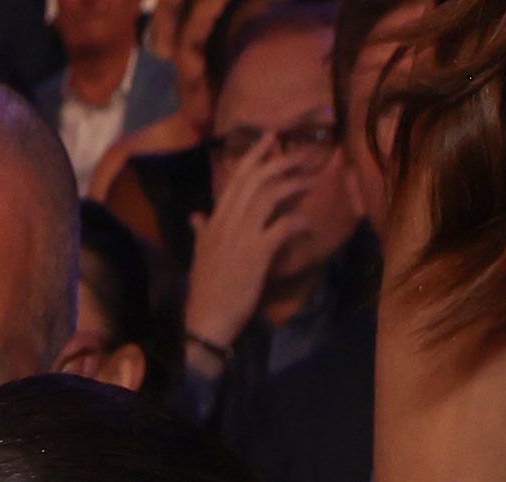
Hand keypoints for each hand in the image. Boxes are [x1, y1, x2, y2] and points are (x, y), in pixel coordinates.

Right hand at [185, 138, 296, 355]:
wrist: (206, 320)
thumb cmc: (205, 291)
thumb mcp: (200, 256)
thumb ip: (200, 233)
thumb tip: (195, 217)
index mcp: (215, 222)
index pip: (236, 179)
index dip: (255, 155)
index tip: (271, 138)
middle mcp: (228, 222)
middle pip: (257, 180)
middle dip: (281, 161)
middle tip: (303, 153)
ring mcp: (243, 236)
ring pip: (270, 195)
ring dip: (294, 184)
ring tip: (311, 181)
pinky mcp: (257, 253)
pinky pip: (283, 227)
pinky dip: (299, 222)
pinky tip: (309, 224)